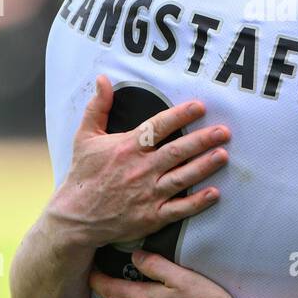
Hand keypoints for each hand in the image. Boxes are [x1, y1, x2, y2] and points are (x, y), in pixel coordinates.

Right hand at [43, 75, 229, 249]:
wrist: (74, 218)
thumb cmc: (83, 175)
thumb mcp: (85, 138)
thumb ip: (98, 107)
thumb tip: (103, 79)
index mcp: (126, 148)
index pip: (157, 127)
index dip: (179, 116)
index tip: (199, 106)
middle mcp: (139, 170)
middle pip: (176, 152)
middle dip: (201, 140)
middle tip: (223, 131)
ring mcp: (147, 195)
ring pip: (181, 178)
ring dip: (204, 167)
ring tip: (223, 155)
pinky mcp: (151, 217)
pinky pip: (178, 209)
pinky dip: (197, 202)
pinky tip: (214, 193)